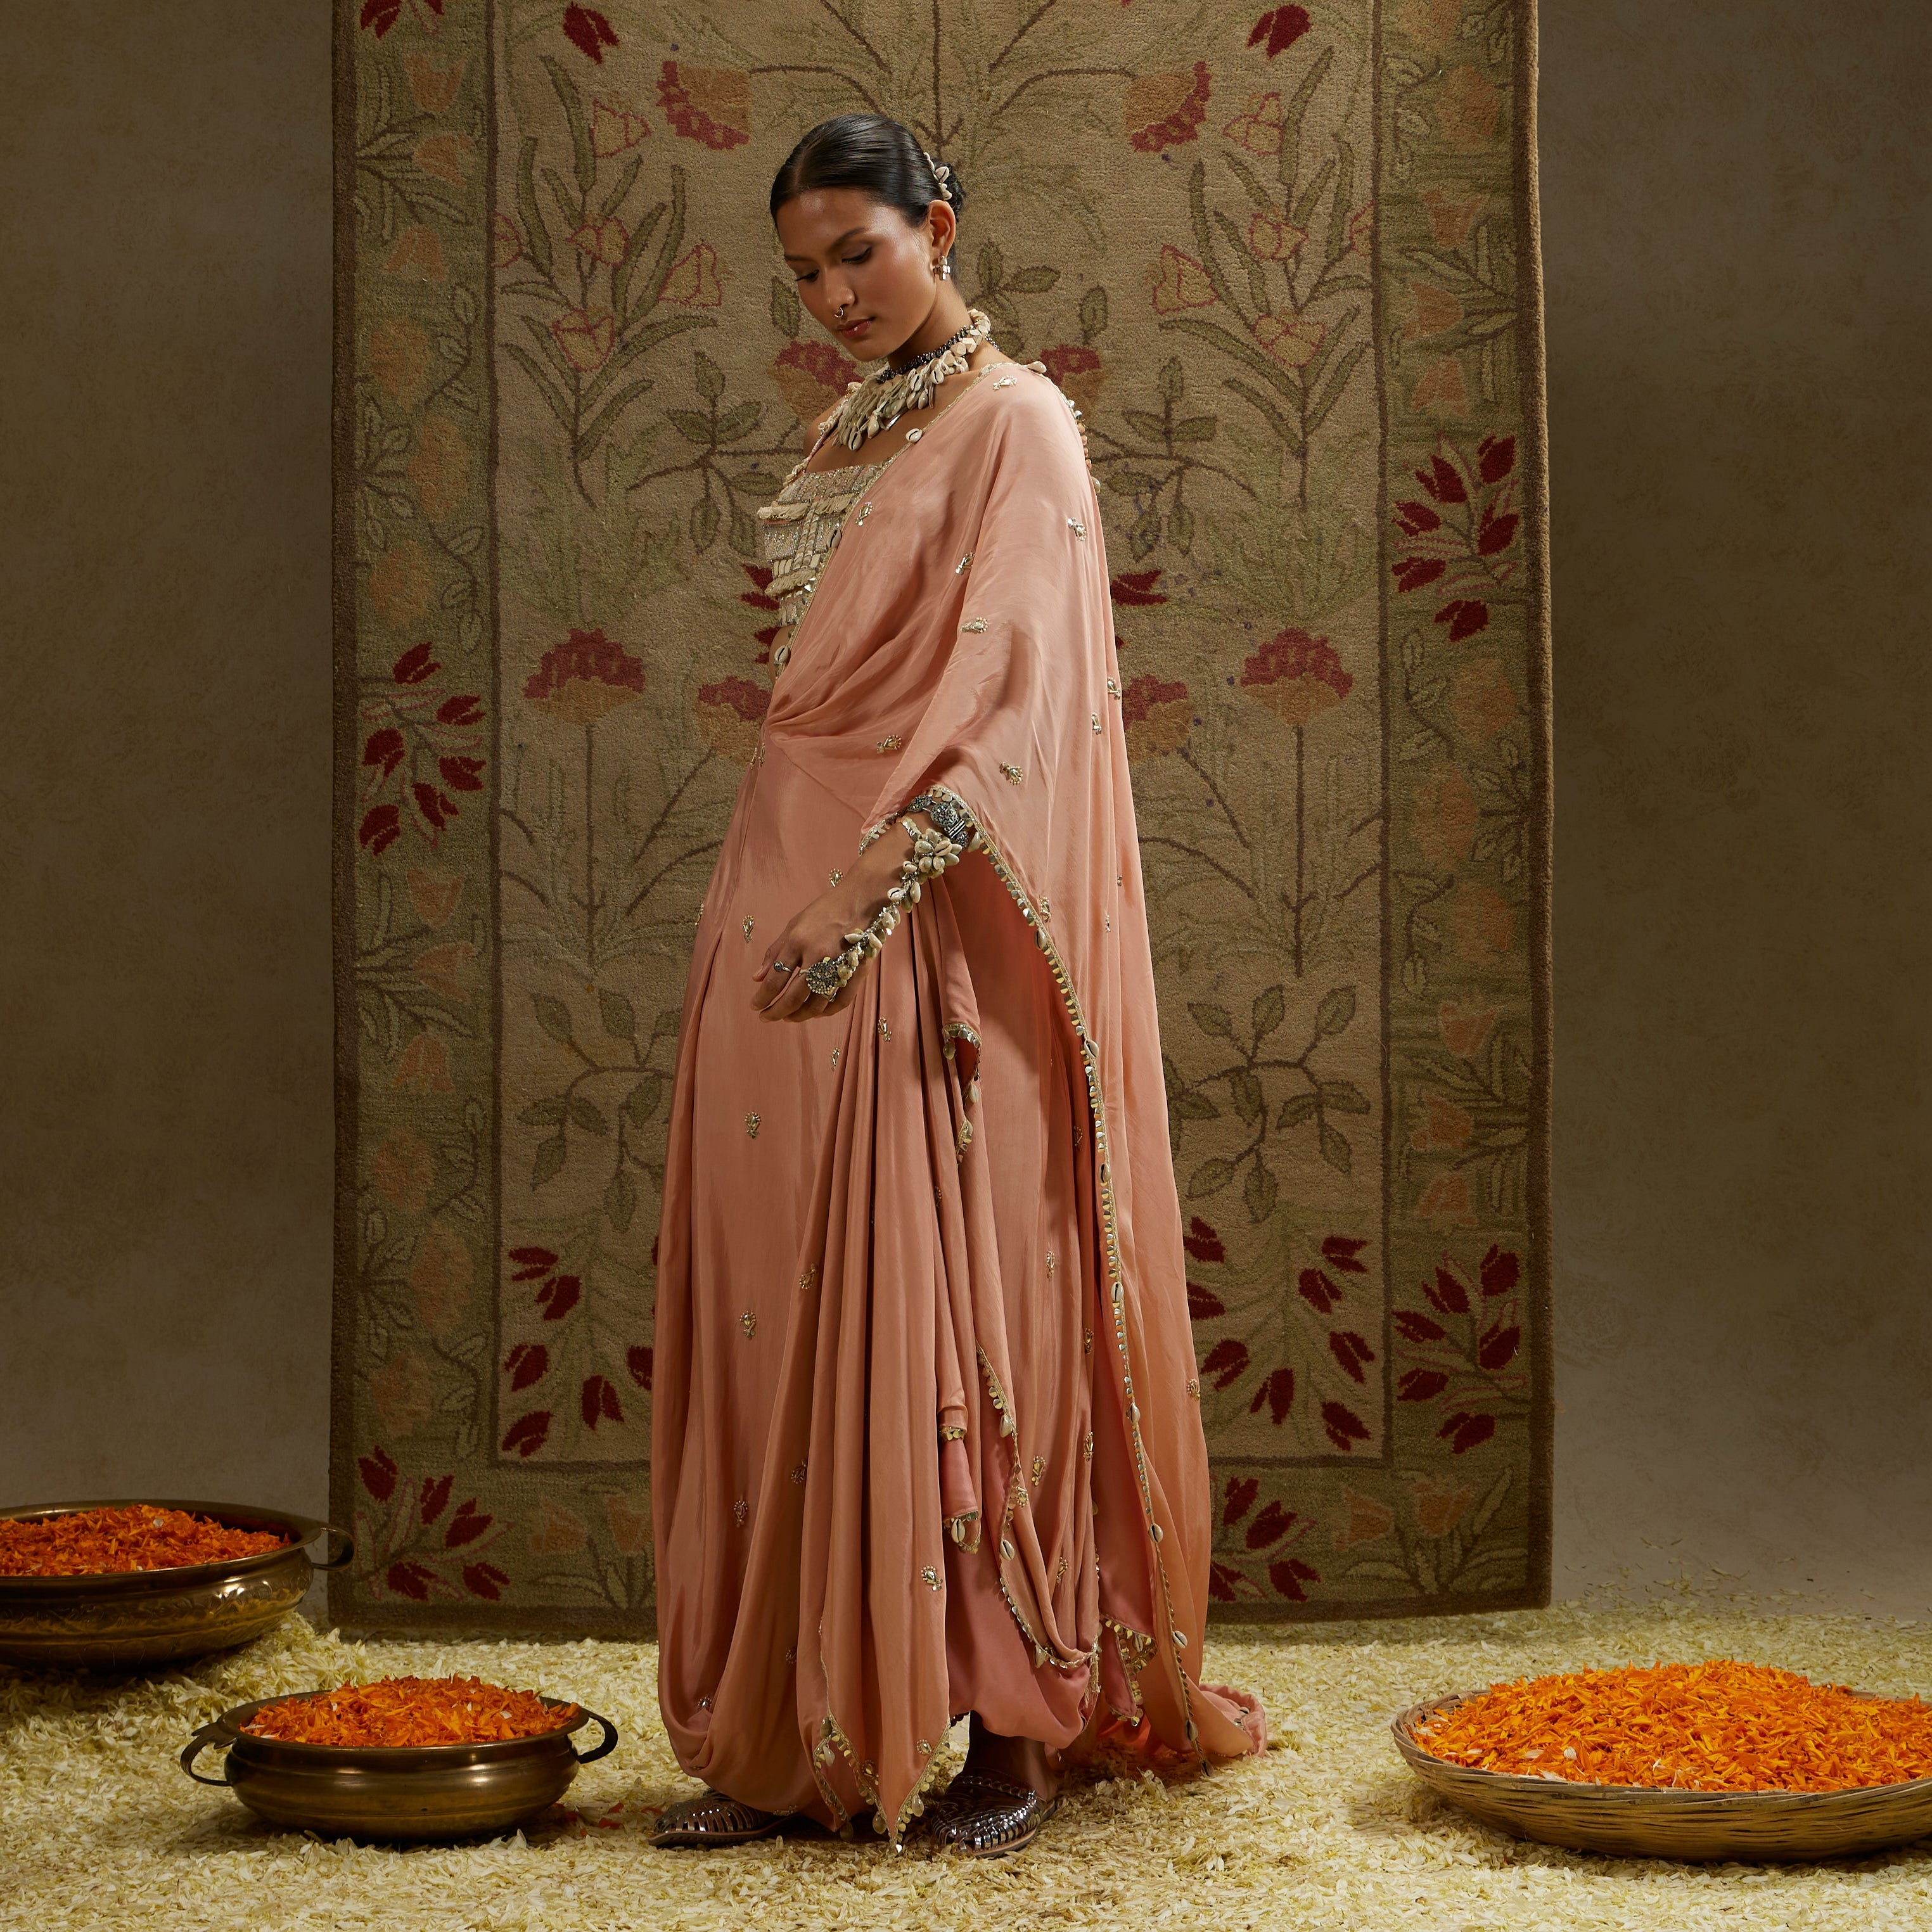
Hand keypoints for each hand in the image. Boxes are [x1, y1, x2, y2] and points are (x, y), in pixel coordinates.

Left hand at [749, 818, 927, 1022]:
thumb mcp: (794, 924)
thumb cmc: (825, 910)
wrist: (862, 898)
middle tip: (767, 1018)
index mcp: (797, 941)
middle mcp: (816, 955)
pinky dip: (825, 1012)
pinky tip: (814, 1013)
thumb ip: (775, 952)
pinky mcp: (855, 971)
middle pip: (793, 997)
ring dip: (799, 1016)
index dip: (762, 997)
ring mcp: (838, 965)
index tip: (754, 1006)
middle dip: (776, 1012)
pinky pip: (839, 1002)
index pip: (775, 979)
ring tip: (789, 1017)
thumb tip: (756, 978)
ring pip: (816, 1004)